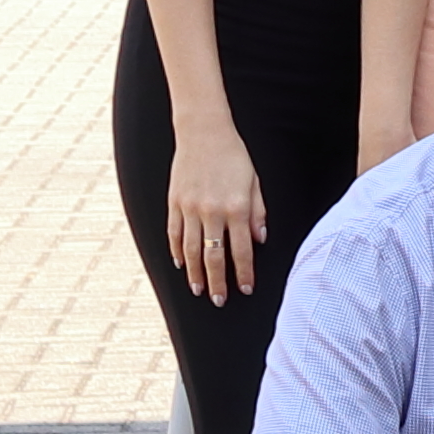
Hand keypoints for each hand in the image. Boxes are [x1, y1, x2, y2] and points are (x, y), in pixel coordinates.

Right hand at [162, 122, 270, 303]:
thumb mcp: (254, 181)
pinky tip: (181, 264)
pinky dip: (177, 251)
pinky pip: (175, 234)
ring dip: (195, 273)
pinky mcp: (174, 203)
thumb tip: (260, 240)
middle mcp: (212, 211)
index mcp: (237, 207)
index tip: (246, 288)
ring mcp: (190, 208)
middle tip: (220, 301)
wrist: (204, 133)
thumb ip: (258, 212)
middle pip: (214, 256)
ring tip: (198, 290)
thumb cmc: (234, 156)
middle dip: (217, 282)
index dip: (244, 272)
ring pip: (192, 250)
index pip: (242, 250)